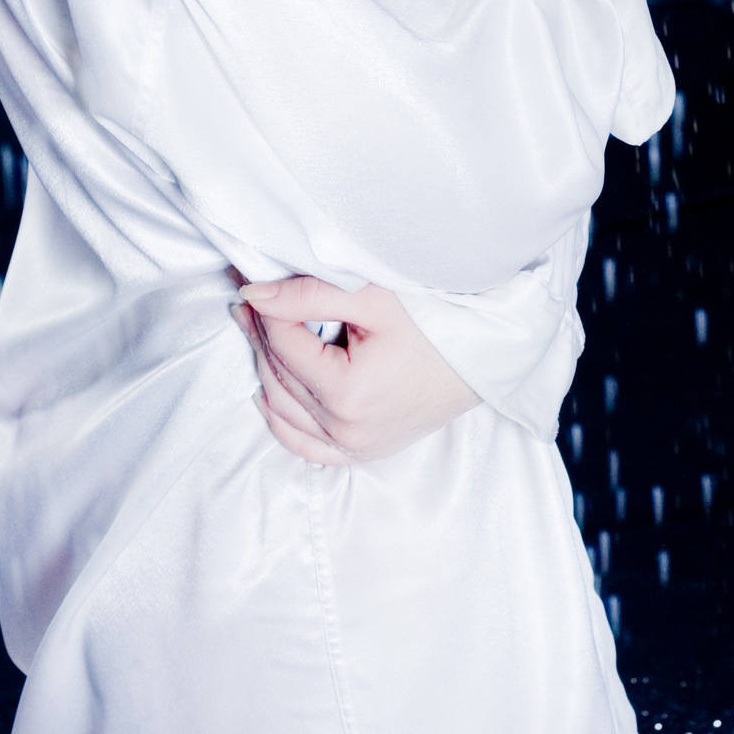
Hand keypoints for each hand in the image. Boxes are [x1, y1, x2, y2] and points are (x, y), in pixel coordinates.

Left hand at [231, 275, 480, 464]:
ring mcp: (354, 447)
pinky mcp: (362, 452)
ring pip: (284, 409)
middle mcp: (346, 429)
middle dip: (261, 332)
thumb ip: (309, 295)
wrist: (484, 356)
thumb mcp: (374, 298)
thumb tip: (253, 294)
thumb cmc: (438, 322)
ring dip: (265, 367)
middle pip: (279, 374)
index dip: (264, 309)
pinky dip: (282, 420)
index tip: (251, 281)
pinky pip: (305, 446)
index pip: (283, 343)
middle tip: (249, 299)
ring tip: (258, 329)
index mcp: (347, 392)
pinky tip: (267, 393)